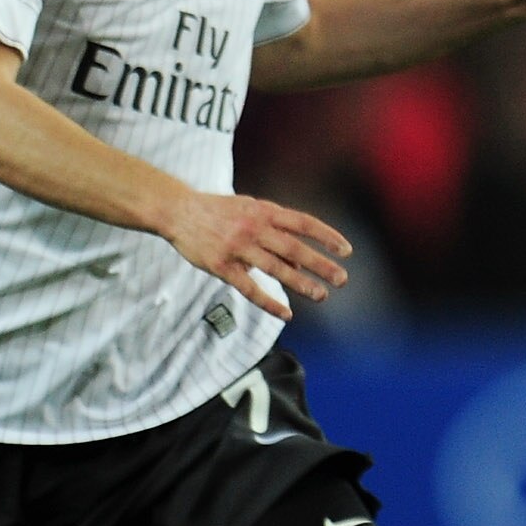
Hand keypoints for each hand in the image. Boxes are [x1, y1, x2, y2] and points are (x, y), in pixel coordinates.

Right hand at [164, 191, 351, 317]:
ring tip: (321, 295)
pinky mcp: (221, 266)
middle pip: (294, 248)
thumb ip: (276, 232)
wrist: (178, 211)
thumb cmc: (220, 212)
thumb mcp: (250, 211)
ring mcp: (238, 247)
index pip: (303, 223)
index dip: (327, 236)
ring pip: (275, 268)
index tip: (347, 250)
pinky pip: (249, 288)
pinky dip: (269, 302)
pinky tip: (286, 314)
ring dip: (301, 283)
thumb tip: (301, 264)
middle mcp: (254, 228)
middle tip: (342, 279)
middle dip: (321, 264)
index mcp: (264, 212)